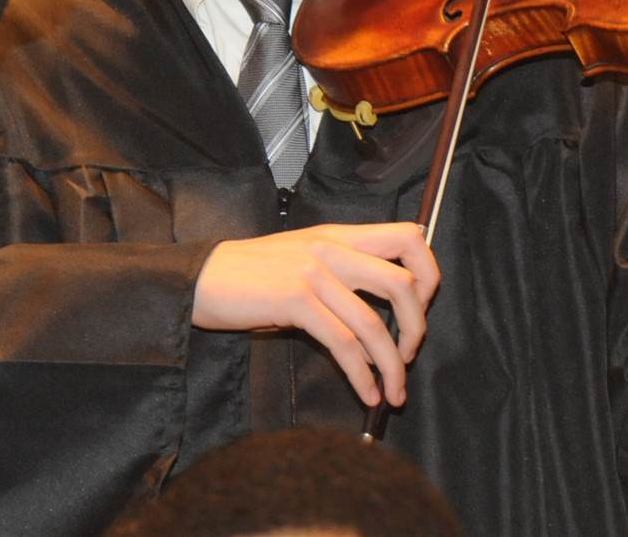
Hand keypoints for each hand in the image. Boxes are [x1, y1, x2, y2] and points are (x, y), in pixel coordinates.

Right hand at [192, 222, 438, 406]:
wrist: (199, 278)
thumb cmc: (250, 275)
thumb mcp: (303, 260)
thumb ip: (342, 275)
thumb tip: (380, 321)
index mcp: (340, 235)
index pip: (409, 236)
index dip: (428, 274)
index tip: (421, 309)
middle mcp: (333, 248)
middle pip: (404, 281)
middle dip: (418, 327)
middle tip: (408, 356)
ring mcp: (314, 272)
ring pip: (375, 323)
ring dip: (391, 366)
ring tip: (392, 392)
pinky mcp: (294, 299)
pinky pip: (342, 343)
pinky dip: (361, 375)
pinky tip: (365, 392)